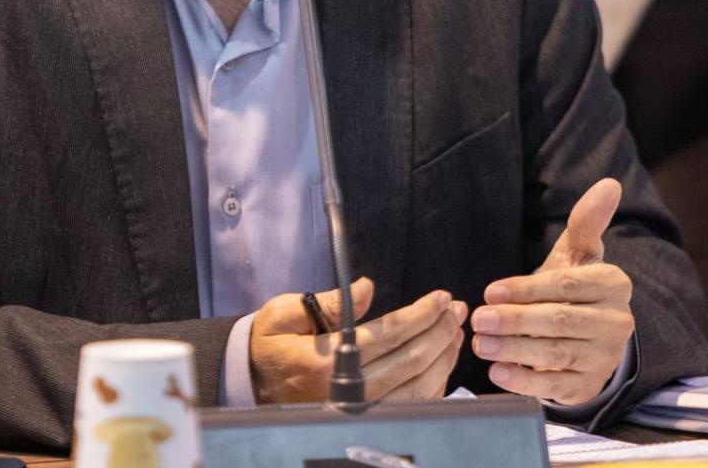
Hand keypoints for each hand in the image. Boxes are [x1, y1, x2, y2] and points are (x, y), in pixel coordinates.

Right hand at [250, 277, 467, 403]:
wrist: (250, 385)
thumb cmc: (269, 344)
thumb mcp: (284, 314)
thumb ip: (327, 301)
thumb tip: (368, 288)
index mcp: (325, 361)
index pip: (388, 335)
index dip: (421, 315)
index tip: (441, 297)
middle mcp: (346, 391)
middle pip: (411, 361)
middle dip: (440, 332)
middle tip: (456, 310)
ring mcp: (358, 411)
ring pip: (418, 388)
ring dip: (443, 358)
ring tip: (454, 332)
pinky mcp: (364, 420)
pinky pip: (411, 406)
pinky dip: (434, 384)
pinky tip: (442, 362)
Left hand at [472, 177, 633, 404]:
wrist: (584, 338)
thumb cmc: (572, 289)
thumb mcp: (577, 255)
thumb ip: (586, 222)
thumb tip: (608, 184)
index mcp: (614, 284)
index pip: (566, 285)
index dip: (526, 288)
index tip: (490, 291)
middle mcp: (617, 323)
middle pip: (559, 320)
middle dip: (515, 320)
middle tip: (478, 319)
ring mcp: (605, 358)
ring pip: (555, 353)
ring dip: (514, 349)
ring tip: (480, 344)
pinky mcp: (587, 387)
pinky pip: (554, 386)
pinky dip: (523, 380)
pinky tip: (497, 371)